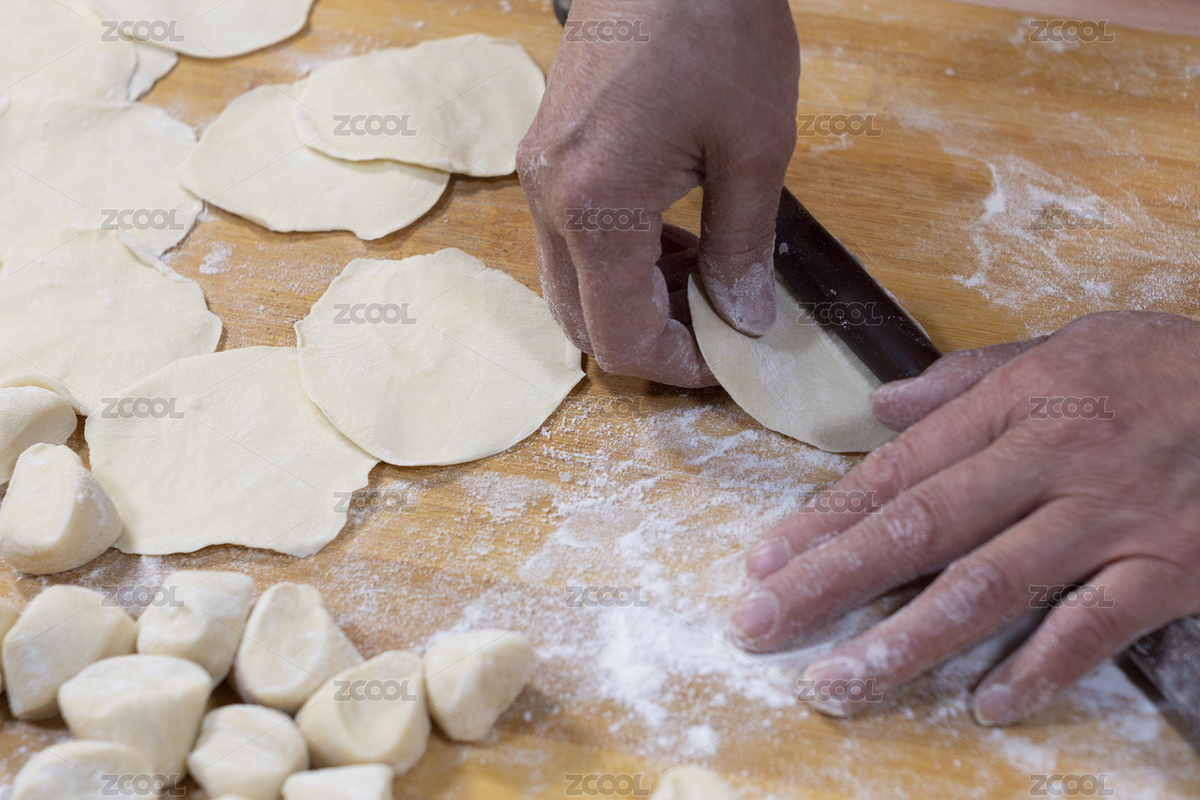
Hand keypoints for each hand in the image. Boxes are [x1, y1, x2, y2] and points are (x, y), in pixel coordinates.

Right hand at [517, 0, 799, 386]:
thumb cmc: (717, 28)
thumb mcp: (756, 147)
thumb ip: (743, 247)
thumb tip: (744, 319)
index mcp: (596, 205)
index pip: (621, 334)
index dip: (677, 365)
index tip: (728, 359)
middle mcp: (549, 199)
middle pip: (581, 322)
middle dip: (650, 339)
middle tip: (715, 329)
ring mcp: (538, 176)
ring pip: (570, 285)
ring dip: (632, 301)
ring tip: (702, 279)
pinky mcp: (545, 155)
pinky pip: (570, 240)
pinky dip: (616, 262)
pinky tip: (671, 239)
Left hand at [731, 311, 1199, 724]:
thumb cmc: (1172, 366)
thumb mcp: (1069, 344)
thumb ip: (969, 378)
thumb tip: (881, 408)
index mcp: (1019, 403)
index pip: (899, 470)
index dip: (825, 521)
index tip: (764, 563)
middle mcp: (1053, 460)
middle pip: (921, 529)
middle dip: (830, 583)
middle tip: (759, 626)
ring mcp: (1112, 518)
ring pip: (989, 587)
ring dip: (905, 641)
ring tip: (839, 682)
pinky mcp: (1173, 568)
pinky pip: (1094, 628)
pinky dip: (1039, 669)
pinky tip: (986, 705)